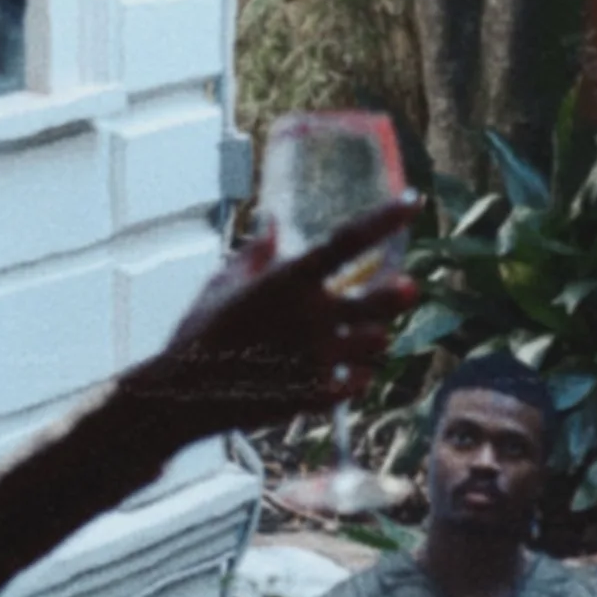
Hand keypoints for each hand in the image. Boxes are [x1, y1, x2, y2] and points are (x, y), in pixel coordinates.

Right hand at [131, 198, 418, 439]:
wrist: (183, 394)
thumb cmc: (199, 332)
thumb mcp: (222, 284)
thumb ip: (255, 253)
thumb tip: (272, 223)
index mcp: (287, 280)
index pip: (347, 240)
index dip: (384, 218)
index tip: (412, 201)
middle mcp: (310, 315)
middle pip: (380, 301)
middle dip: (397, 295)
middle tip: (406, 288)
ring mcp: (316, 357)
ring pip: (376, 344)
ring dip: (375, 337)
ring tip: (363, 335)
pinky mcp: (315, 394)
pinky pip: (359, 383)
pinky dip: (358, 375)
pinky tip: (347, 371)